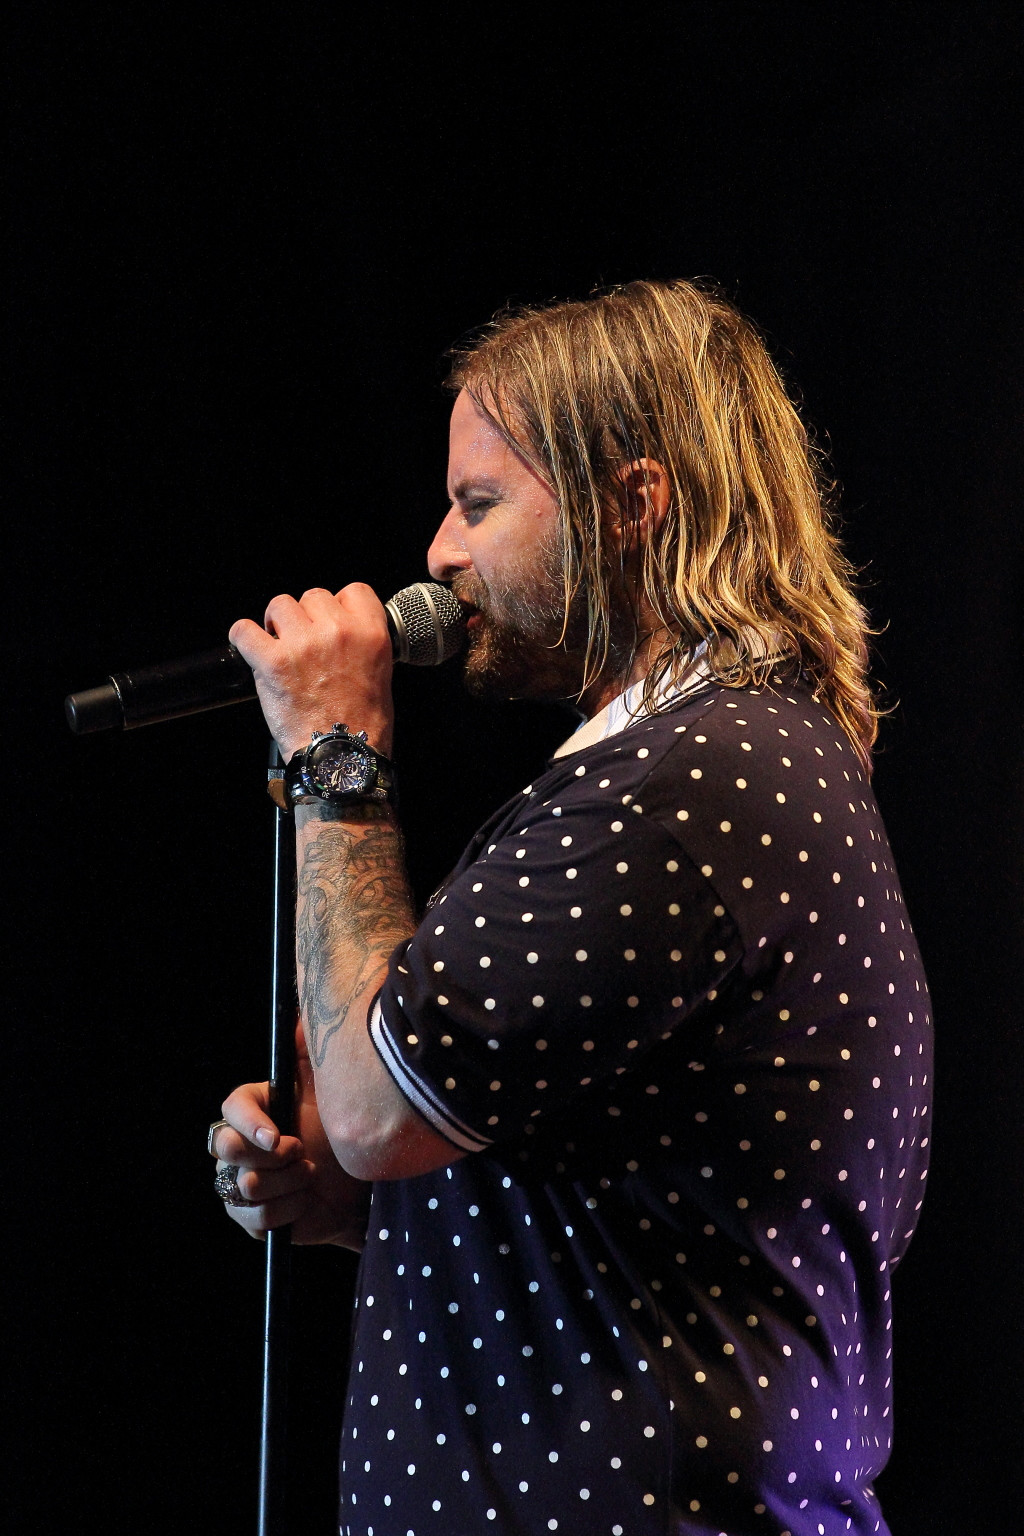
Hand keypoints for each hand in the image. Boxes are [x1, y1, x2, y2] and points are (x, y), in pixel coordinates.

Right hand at [212, 1028, 370, 1248]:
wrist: (358, 1184)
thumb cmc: (343, 1130)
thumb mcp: (332, 1086)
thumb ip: (313, 1052)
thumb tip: (301, 1020)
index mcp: (256, 1109)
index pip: (231, 1108)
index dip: (248, 1122)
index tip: (276, 1137)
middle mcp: (239, 1145)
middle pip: (225, 1148)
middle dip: (267, 1155)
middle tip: (301, 1153)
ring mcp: (239, 1182)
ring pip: (245, 1185)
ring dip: (288, 1182)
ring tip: (311, 1173)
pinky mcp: (250, 1218)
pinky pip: (256, 1218)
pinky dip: (288, 1209)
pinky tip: (306, 1200)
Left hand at [228, 582, 393, 761]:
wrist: (340, 756)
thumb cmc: (363, 724)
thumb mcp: (381, 673)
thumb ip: (362, 642)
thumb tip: (339, 630)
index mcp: (370, 634)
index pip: (353, 591)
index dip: (339, 604)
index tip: (330, 620)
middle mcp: (338, 632)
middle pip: (313, 596)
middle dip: (306, 617)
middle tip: (303, 641)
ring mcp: (303, 644)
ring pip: (279, 605)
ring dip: (276, 623)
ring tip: (278, 645)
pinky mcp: (272, 661)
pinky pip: (244, 630)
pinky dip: (243, 638)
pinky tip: (250, 648)